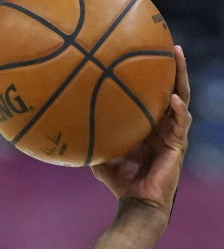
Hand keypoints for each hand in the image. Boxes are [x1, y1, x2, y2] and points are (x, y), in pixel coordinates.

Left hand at [92, 45, 190, 215]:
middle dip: (173, 66)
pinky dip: (178, 110)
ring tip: (178, 57)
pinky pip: (181, 123)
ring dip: (181, 78)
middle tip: (170, 45)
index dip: (155, 75)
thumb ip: (91, 143)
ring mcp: (173, 133)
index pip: (154, 94)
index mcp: (148, 125)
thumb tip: (67, 130)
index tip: (149, 53)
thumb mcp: (101, 159)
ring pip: (182, 98)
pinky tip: (174, 99)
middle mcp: (163, 125)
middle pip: (172, 88)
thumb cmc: (120, 182)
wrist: (136, 204)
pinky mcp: (178, 144)